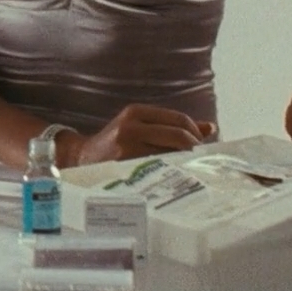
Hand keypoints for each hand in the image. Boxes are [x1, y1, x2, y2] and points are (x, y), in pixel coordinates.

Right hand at [63, 105, 216, 166]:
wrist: (81, 158)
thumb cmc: (116, 143)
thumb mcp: (140, 126)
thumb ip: (171, 126)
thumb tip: (210, 128)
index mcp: (136, 112)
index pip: (178, 119)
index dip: (195, 133)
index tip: (201, 146)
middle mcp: (131, 126)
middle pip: (178, 136)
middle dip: (194, 149)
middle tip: (198, 161)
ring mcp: (127, 146)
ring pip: (170, 154)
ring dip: (185, 163)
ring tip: (189, 170)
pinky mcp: (124, 165)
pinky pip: (157, 169)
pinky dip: (170, 173)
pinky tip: (173, 178)